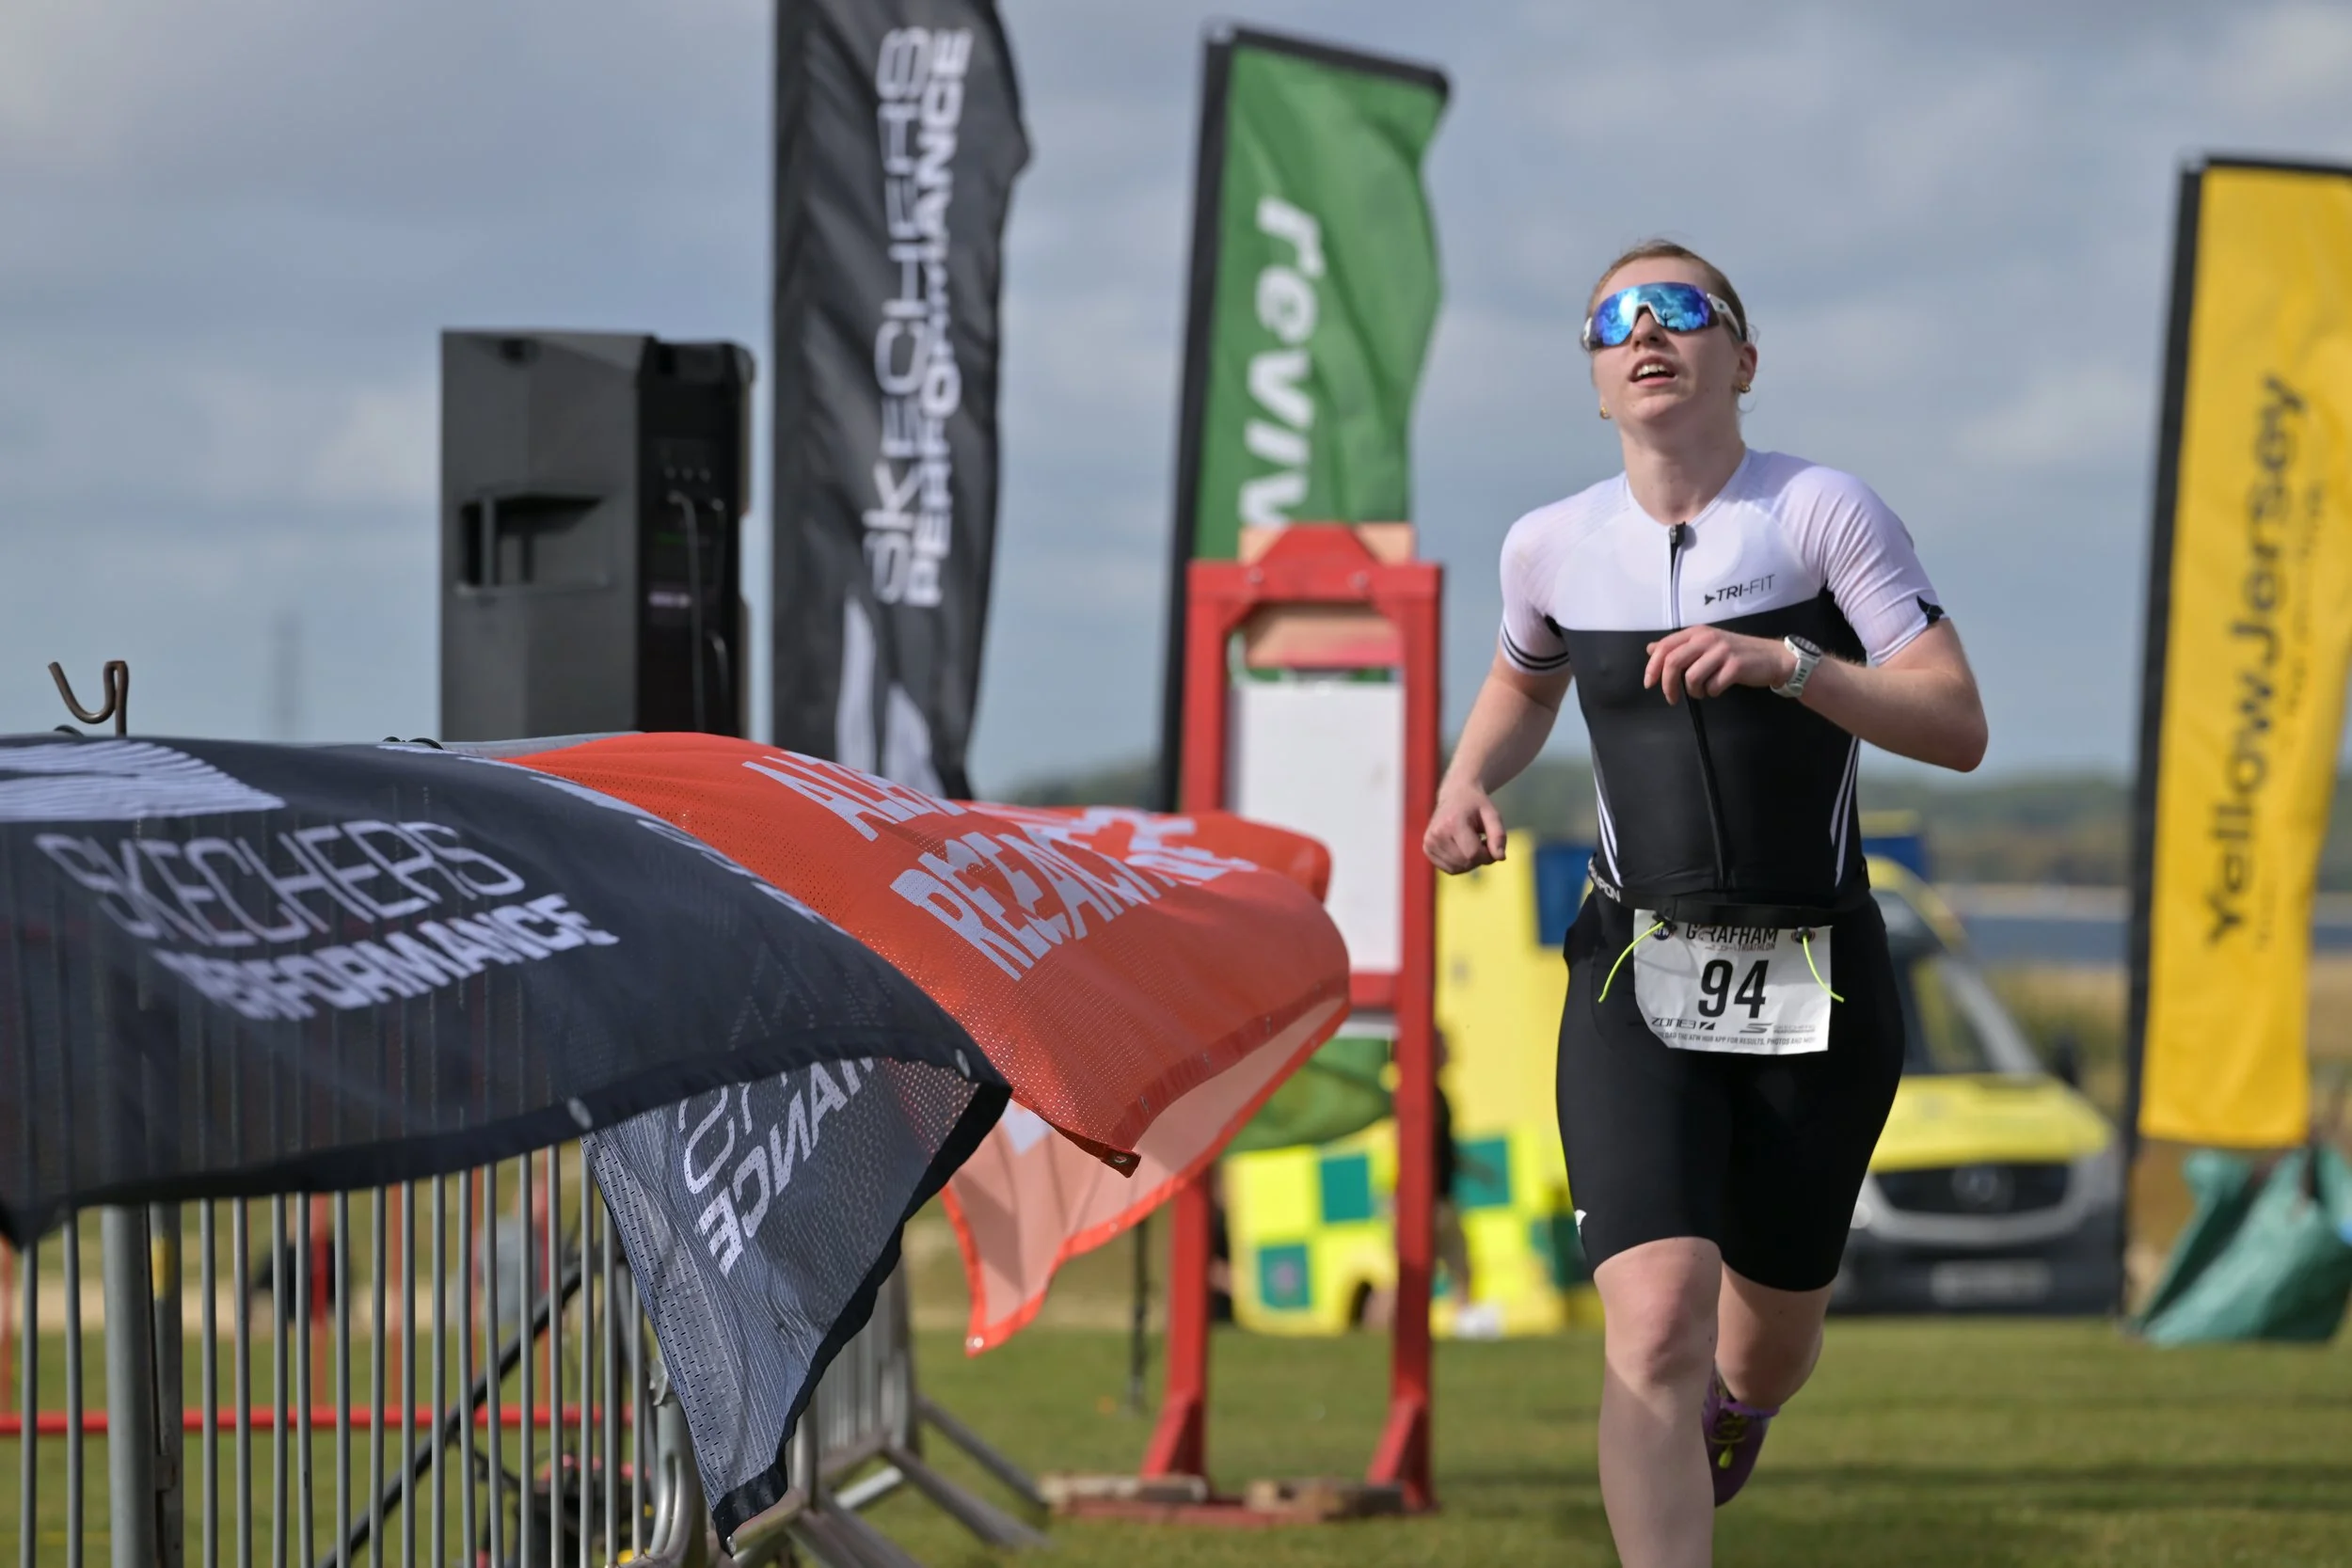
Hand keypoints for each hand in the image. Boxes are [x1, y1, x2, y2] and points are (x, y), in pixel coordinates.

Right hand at [1424, 783, 1506, 873]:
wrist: (1455, 794)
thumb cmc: (1476, 805)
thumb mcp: (1492, 815)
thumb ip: (1498, 836)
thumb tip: (1500, 858)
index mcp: (1452, 823)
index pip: (1473, 854)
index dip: (1487, 855)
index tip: (1490, 843)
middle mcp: (1437, 834)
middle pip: (1465, 863)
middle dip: (1479, 858)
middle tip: (1482, 841)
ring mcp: (1429, 842)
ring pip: (1456, 869)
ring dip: (1470, 862)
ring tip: (1472, 844)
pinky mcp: (1427, 849)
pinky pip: (1449, 869)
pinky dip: (1460, 864)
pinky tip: (1462, 849)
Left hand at [1643, 627, 1794, 703]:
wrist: (1772, 658)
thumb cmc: (1735, 653)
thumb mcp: (1705, 645)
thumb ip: (1679, 647)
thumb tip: (1651, 648)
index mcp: (1697, 632)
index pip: (1665, 647)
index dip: (1652, 667)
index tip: (1649, 684)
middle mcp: (1707, 638)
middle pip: (1673, 662)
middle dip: (1667, 684)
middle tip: (1671, 698)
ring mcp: (1722, 651)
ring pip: (1691, 677)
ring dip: (1694, 691)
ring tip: (1703, 691)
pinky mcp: (1735, 666)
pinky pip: (1712, 686)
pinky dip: (1712, 692)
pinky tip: (1718, 689)